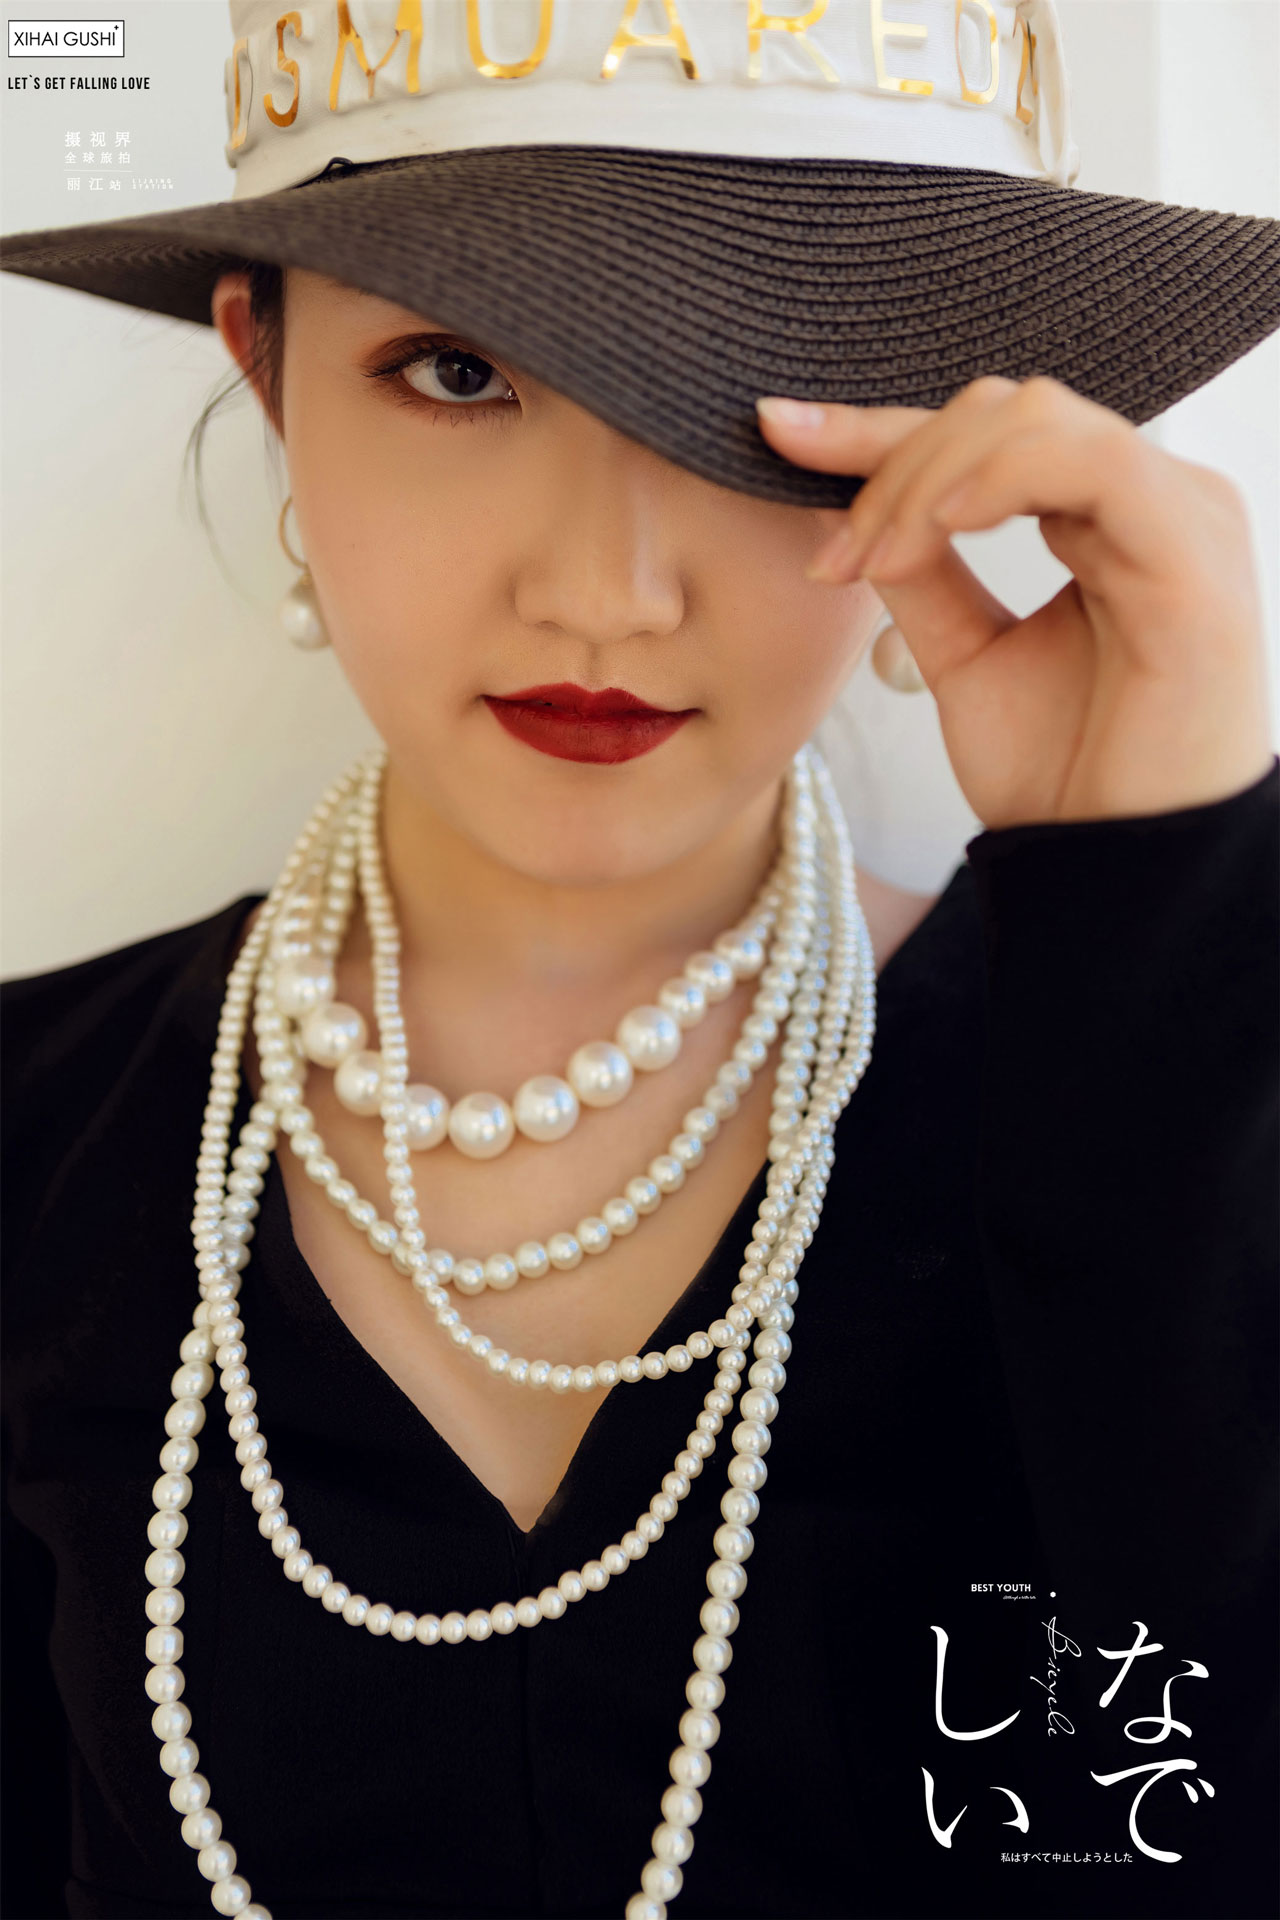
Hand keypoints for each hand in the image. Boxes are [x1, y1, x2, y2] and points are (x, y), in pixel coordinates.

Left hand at [757, 377, 1274, 828]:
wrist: (1117, 872)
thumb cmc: (1064, 778)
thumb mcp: (967, 658)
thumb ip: (924, 575)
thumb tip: (856, 512)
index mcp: (1105, 517)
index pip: (987, 436)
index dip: (877, 430)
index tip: (776, 435)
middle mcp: (1151, 500)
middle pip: (1003, 412)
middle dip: (895, 465)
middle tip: (838, 558)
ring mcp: (1182, 515)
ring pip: (1035, 420)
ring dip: (928, 480)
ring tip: (875, 560)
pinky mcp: (1193, 551)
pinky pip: (1091, 463)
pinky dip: (998, 479)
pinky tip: (938, 526)